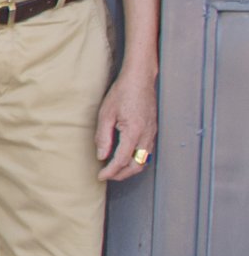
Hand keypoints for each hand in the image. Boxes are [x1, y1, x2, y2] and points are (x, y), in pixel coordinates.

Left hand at [95, 64, 158, 181]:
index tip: (100, 176)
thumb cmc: (122, 93)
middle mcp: (147, 135)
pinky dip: (136, 160)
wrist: (140, 79)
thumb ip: (103, 137)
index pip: (122, 160)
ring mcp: (152, 134)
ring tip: (114, 170)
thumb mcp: (106, 114)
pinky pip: (147, 152)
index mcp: (134, 132)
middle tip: (107, 176)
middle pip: (137, 165)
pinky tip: (125, 158)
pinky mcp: (153, 131)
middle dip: (121, 174)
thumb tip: (101, 156)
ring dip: (130, 169)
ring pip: (145, 161)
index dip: (110, 171)